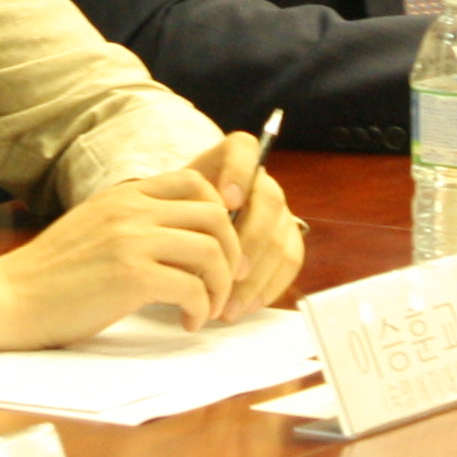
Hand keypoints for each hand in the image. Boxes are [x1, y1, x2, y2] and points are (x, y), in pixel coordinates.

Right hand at [0, 168, 243, 352]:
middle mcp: (131, 209)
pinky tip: (185, 323)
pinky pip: (192, 288)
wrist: (9, 297)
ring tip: (206, 309)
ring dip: (219, 286)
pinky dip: (199, 309)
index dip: (221, 214)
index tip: (218, 248)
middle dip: (231, 253)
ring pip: (211, 252)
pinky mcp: (130, 276)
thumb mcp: (94, 227)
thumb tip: (180, 239)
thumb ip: (132, 222)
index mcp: (124, 194)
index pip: (195, 181)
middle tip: (224, 284)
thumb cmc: (50, 275)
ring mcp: (131, 240)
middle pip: (215, 216)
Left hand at [184, 132, 305, 312]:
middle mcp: (259, 183)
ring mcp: (277, 212)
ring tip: (228, 306)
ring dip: (257, 277)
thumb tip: (182, 240)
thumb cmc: (170, 219)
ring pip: (280, 238)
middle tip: (231, 273)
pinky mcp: (287, 239)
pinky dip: (269, 287)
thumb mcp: (166, 208)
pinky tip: (245, 307)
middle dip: (251, 240)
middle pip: (269, 201)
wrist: (180, 234)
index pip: (243, 149)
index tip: (224, 202)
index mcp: (230, 162)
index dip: (239, 172)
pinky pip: (290, 261)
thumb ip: (175, 210)